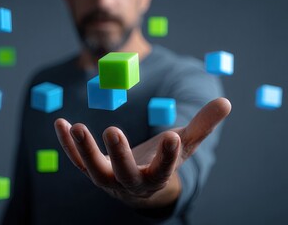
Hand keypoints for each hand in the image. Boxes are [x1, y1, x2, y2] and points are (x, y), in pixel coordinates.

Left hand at [54, 97, 230, 208]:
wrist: (142, 183)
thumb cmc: (165, 160)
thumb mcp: (187, 144)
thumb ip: (204, 125)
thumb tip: (226, 102)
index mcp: (158, 176)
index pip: (165, 168)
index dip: (168, 155)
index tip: (172, 136)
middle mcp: (132, 182)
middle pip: (125, 173)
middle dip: (120, 154)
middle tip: (112, 130)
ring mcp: (109, 179)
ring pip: (95, 170)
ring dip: (85, 150)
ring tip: (75, 126)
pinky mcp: (92, 171)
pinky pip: (77, 160)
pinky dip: (68, 145)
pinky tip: (60, 123)